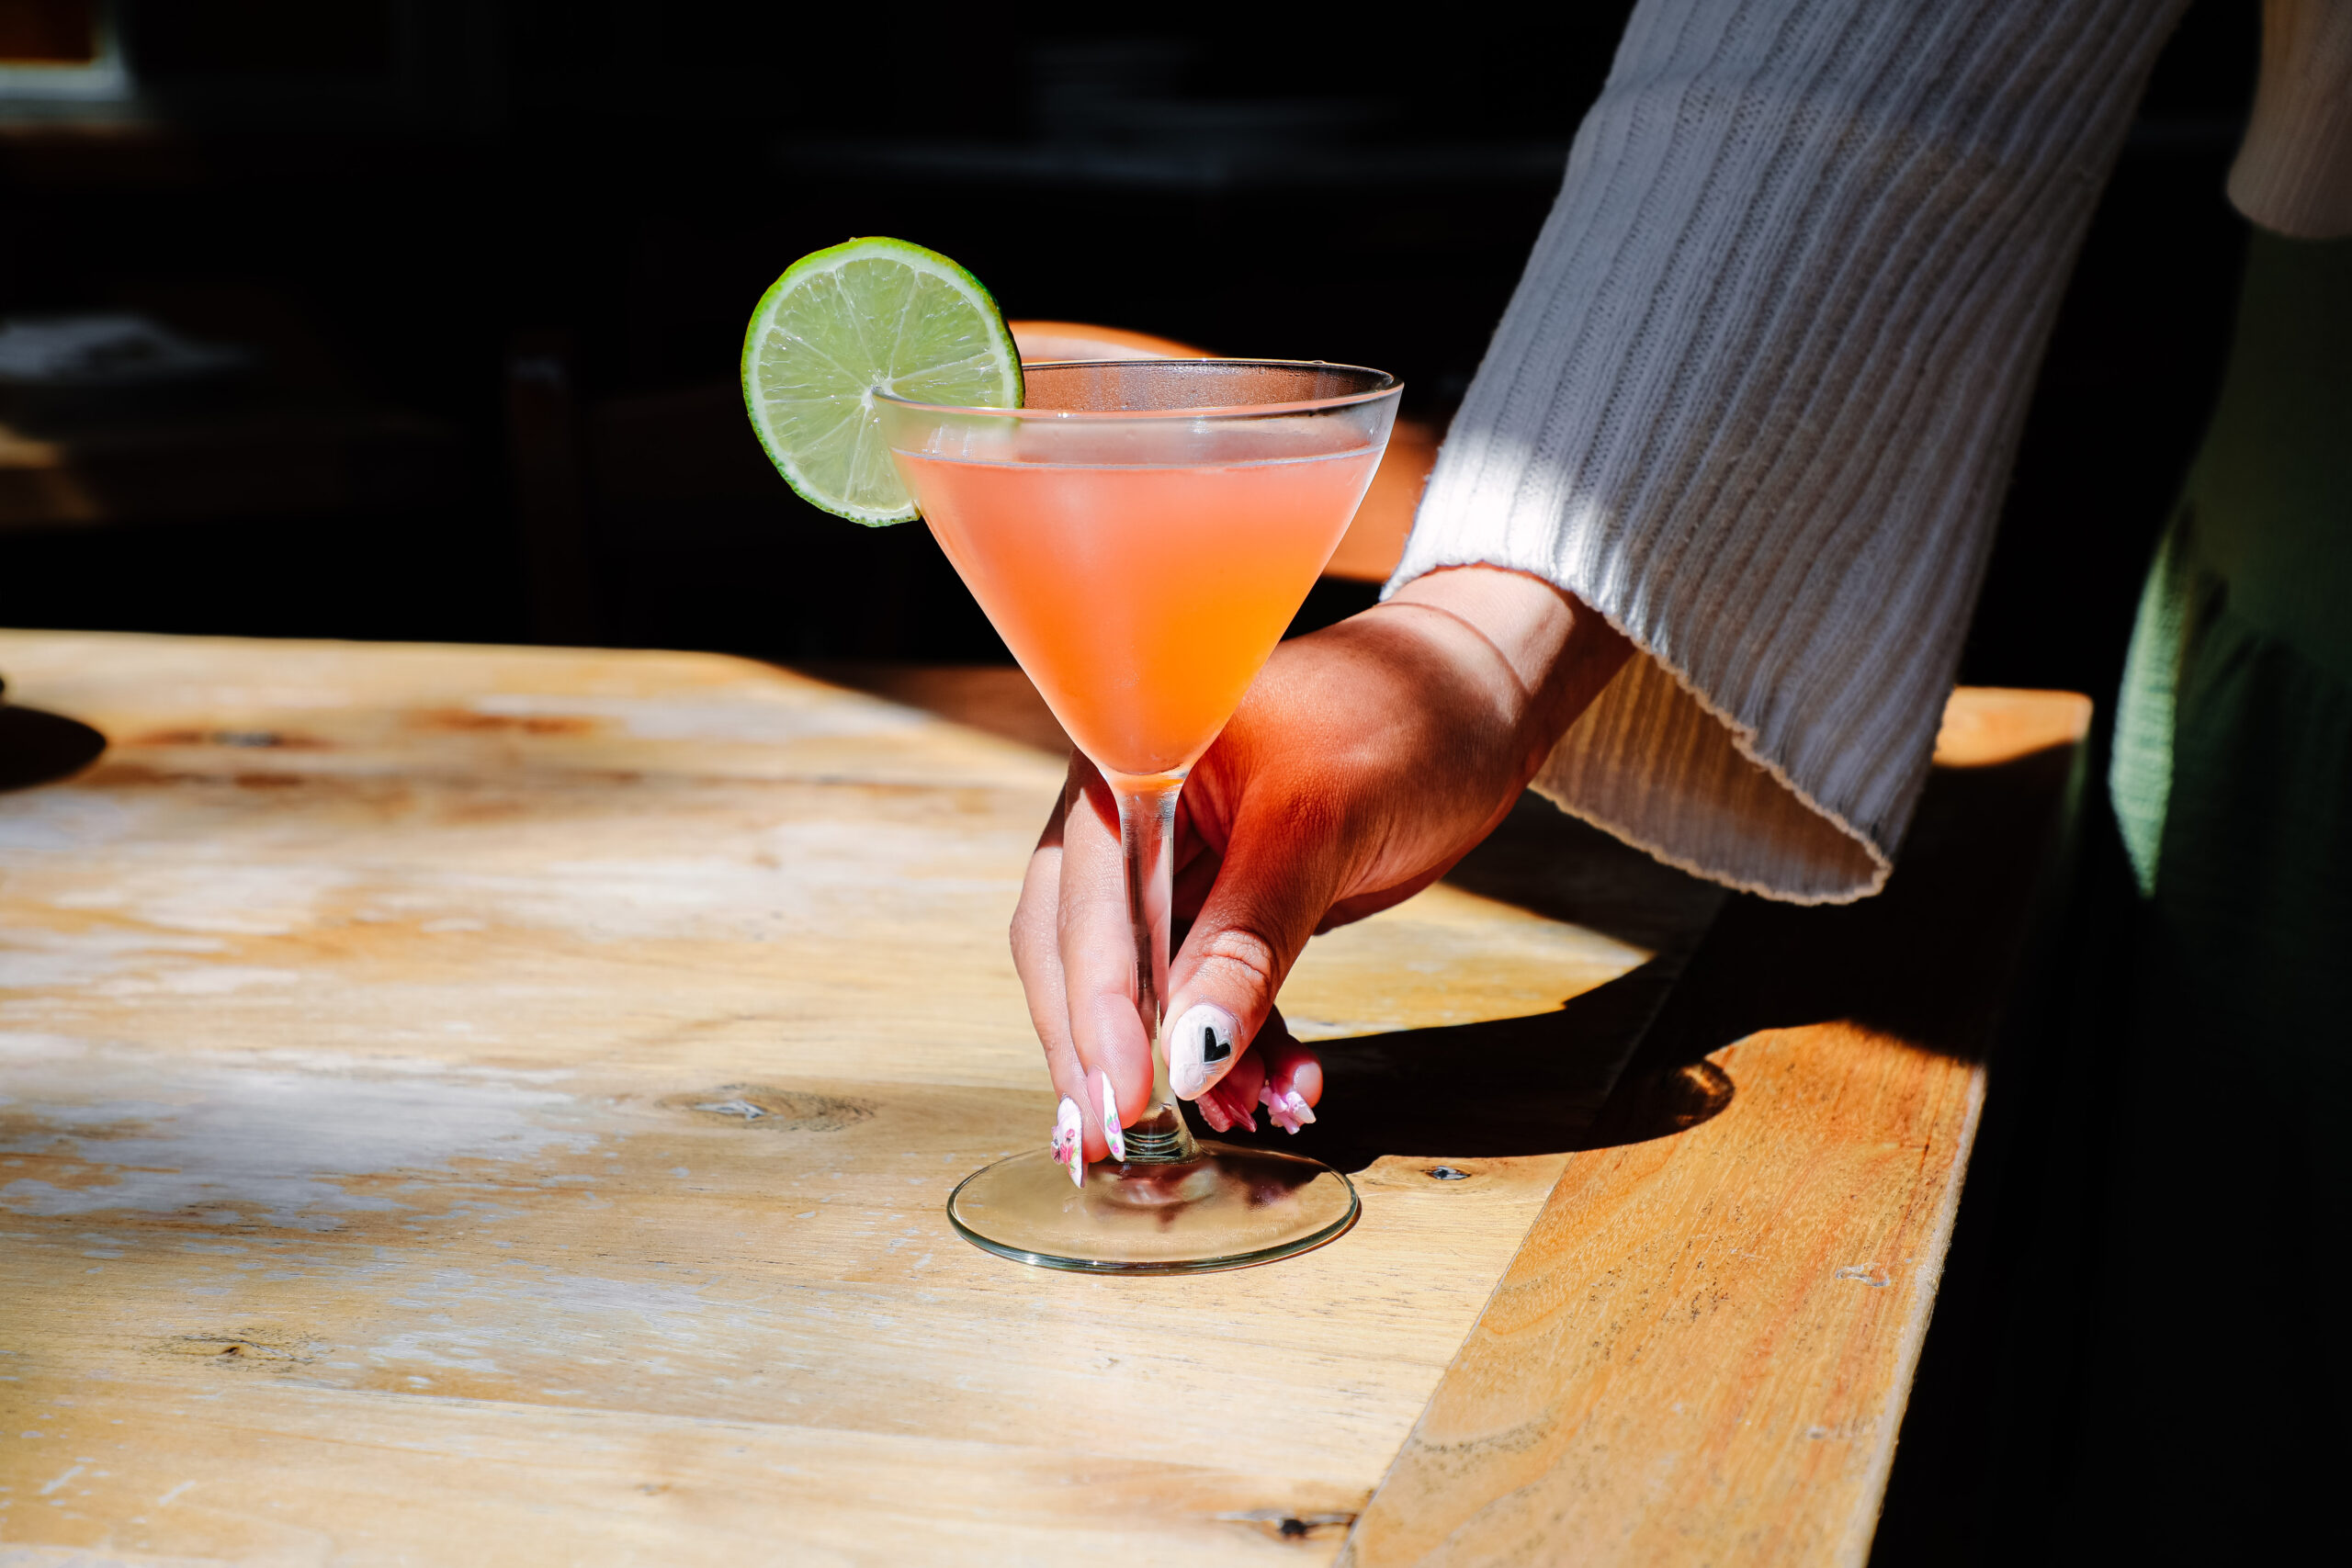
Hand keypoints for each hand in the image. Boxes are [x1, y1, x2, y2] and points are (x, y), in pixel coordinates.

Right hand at [1013, 566, 1631, 1164]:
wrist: (1473, 700)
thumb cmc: (1400, 718)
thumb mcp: (1321, 826)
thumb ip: (1249, 939)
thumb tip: (1187, 1055)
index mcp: (1128, 760)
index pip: (1081, 901)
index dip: (1094, 1004)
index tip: (1123, 1093)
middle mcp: (1129, 812)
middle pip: (1083, 952)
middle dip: (1114, 1051)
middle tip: (1138, 1141)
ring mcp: (1173, 863)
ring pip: (1147, 986)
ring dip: (1187, 1062)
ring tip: (1247, 1118)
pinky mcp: (1222, 905)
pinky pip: (1207, 992)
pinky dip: (1240, 1047)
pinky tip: (1284, 1088)